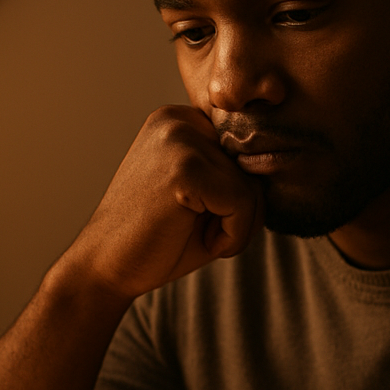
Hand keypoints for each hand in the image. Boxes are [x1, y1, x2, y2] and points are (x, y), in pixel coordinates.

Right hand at [63, 106, 262, 301]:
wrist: (104, 269)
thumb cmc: (154, 238)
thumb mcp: (200, 194)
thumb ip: (234, 172)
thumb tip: (285, 158)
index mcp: (178, 121)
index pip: (244, 152)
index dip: (236, 195)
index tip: (202, 216)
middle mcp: (176, 120)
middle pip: (252, 166)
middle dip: (239, 212)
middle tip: (199, 231)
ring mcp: (178, 140)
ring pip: (251, 187)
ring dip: (236, 226)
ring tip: (196, 235)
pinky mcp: (184, 170)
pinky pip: (242, 203)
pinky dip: (232, 235)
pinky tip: (200, 242)